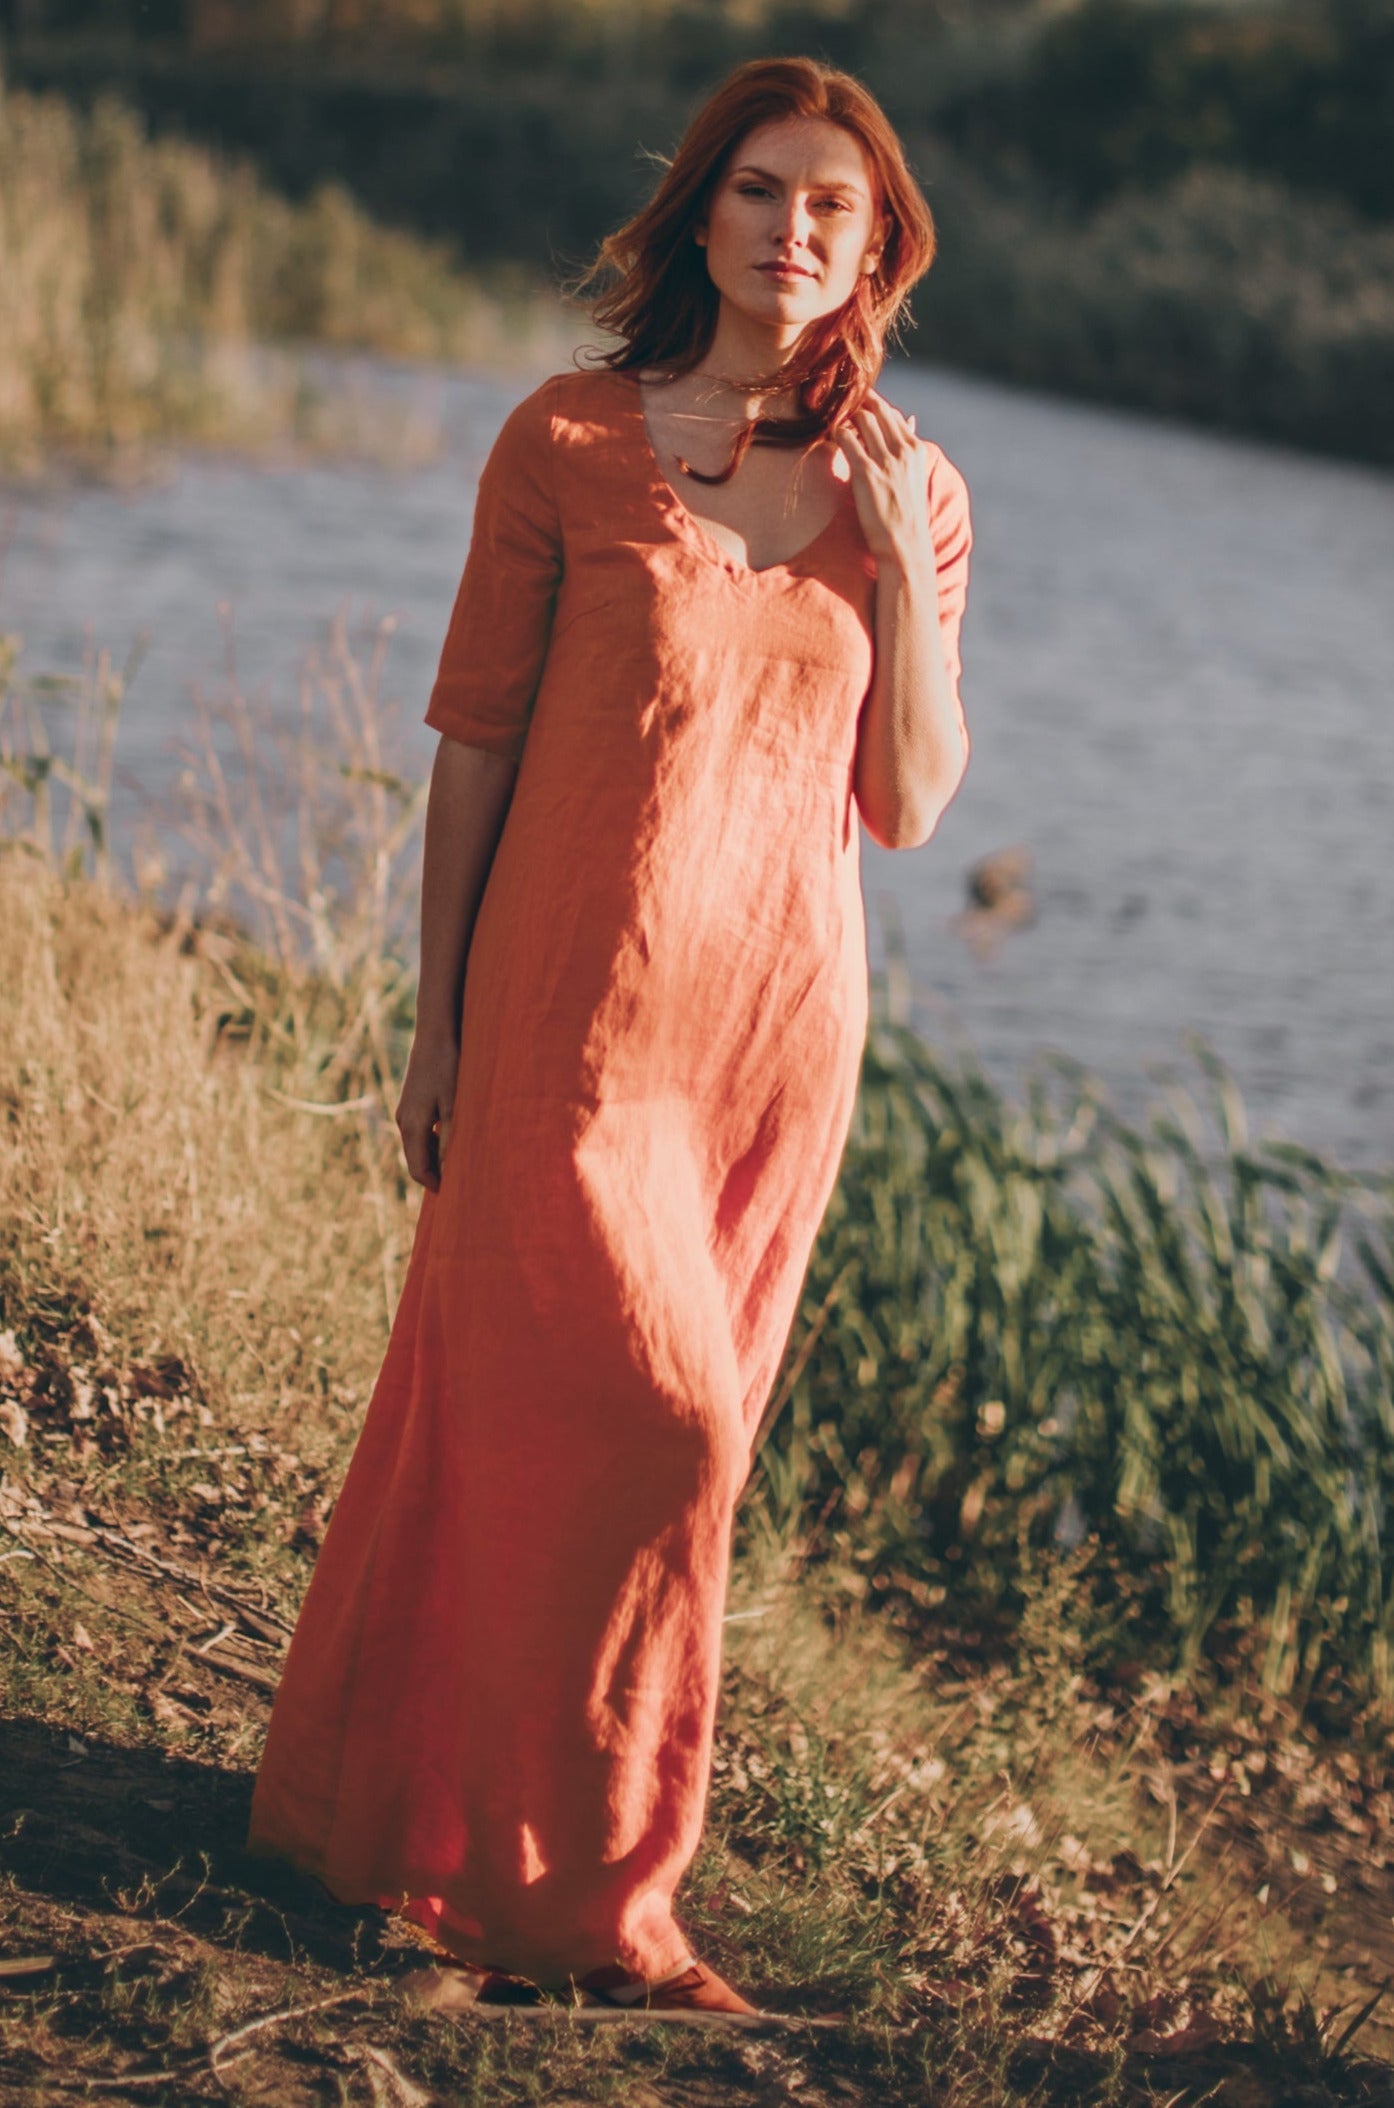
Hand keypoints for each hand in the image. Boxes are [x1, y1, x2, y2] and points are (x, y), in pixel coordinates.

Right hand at [395, 1031, 459, 1191]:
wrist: (436, 1033)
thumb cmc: (449, 1067)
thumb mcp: (455, 1105)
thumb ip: (450, 1138)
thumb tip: (448, 1170)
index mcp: (412, 1126)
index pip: (418, 1168)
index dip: (435, 1185)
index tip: (454, 1196)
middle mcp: (403, 1121)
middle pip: (416, 1159)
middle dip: (435, 1174)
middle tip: (460, 1184)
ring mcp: (405, 1110)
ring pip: (418, 1145)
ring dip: (435, 1157)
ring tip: (460, 1164)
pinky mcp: (411, 1101)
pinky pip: (420, 1131)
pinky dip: (433, 1141)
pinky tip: (452, 1139)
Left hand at [832, 393, 933, 568]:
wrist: (904, 543)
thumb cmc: (906, 512)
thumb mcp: (915, 473)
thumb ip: (909, 445)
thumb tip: (910, 418)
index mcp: (916, 449)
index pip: (892, 414)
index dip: (873, 408)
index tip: (856, 410)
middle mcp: (903, 450)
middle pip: (877, 409)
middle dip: (858, 404)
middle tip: (839, 410)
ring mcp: (886, 460)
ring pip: (862, 418)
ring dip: (845, 418)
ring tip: (833, 426)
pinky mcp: (866, 473)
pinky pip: (846, 439)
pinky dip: (836, 434)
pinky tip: (830, 439)